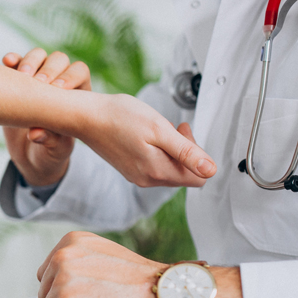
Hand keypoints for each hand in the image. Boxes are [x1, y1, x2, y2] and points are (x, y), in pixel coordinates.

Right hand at [1, 49, 88, 186]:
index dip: (71, 77)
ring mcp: (37, 77)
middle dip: (49, 68)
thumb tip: (35, 134)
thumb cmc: (50, 151)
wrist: (30, 155)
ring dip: (30, 61)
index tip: (58, 90)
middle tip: (38, 82)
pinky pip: (15, 63)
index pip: (80, 73)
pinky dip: (12, 60)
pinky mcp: (17, 79)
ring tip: (22, 76)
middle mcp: (59, 80)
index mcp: (78, 94)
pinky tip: (7, 61)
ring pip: (38, 56)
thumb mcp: (54, 150)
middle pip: (59, 60)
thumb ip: (50, 141)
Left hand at [37, 232, 246, 297]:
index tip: (93, 290)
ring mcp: (63, 283)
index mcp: (71, 241)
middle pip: (45, 294)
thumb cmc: (141, 282)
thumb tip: (55, 281)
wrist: (167, 296)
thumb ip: (76, 263)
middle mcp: (62, 257)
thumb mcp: (103, 256)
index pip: (48, 274)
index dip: (69, 289)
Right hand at [73, 93, 213, 186]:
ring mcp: (136, 176)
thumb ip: (186, 152)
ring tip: (159, 129)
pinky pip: (153, 166)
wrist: (86, 117)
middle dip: (185, 151)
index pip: (197, 178)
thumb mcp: (159, 129)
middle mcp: (147, 179)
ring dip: (171, 150)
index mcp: (157, 171)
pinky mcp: (129, 169)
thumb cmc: (119, 117)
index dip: (198, 155)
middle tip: (175, 127)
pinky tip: (146, 135)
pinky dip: (157, 151)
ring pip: (169, 170)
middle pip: (183, 175)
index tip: (184, 132)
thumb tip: (210, 171)